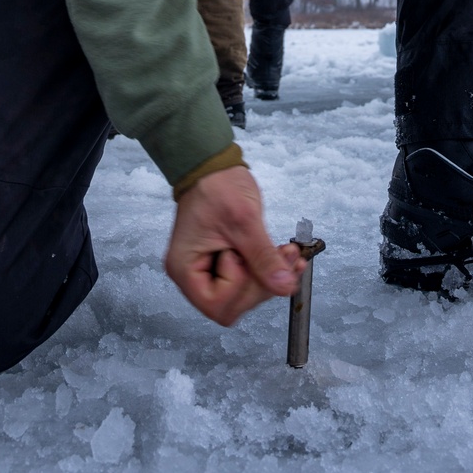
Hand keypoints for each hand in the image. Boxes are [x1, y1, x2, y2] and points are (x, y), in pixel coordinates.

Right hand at [164, 166, 304, 325]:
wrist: (213, 166)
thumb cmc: (217, 186)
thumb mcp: (244, 221)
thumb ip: (263, 258)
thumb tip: (284, 286)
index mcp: (185, 269)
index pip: (217, 306)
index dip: (241, 288)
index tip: (248, 257)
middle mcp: (192, 276)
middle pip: (232, 305)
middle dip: (262, 283)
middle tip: (284, 256)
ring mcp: (208, 270)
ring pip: (244, 294)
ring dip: (270, 276)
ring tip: (287, 252)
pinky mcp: (222, 263)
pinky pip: (248, 278)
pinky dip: (269, 269)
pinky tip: (284, 255)